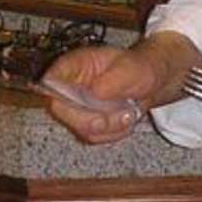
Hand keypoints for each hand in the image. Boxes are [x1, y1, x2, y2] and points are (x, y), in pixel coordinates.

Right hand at [42, 42, 171, 144]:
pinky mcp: (86, 122)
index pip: (50, 80)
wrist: (151, 82)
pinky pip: (92, 136)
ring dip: (108, 127)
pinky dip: (112, 133)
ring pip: (79, 128)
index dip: (57, 94)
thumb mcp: (132, 68)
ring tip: (128, 113)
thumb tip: (95, 91)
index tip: (82, 102)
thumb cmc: (139, 68)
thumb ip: (114, 80)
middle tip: (120, 115)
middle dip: (92, 118)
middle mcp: (70, 86)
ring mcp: (77, 106)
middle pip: (61, 110)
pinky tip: (124, 120)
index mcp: (75, 65)